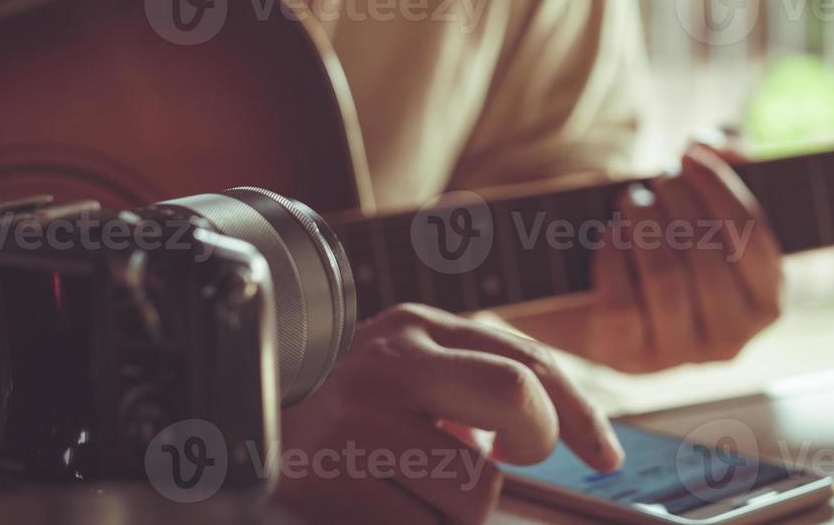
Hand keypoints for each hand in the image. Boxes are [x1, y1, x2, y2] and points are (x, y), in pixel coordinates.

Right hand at [277, 303, 623, 523]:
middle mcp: (392, 361)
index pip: (527, 360)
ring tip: (406, 493)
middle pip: (518, 394)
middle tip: (507, 462)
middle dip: (537, 441)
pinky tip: (379, 509)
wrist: (229, 419)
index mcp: (416, 328)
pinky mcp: (333, 482)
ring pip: (474, 493)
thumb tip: (556, 431)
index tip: (604, 456)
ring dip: (455, 514)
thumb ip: (470, 382)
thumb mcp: (401, 373)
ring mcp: (361, 420)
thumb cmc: (336, 409)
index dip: (580, 415)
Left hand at [525, 140, 782, 372]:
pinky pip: (622, 304)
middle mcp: (731, 340)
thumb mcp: (703, 195)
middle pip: (708, 256)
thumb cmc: (668, 237)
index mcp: (767, 303)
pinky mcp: (627, 359)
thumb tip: (723, 142)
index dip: (720, 188)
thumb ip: (726, 154)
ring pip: (667, 279)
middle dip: (679, 202)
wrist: (599, 293)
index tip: (690, 154)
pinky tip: (610, 233)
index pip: (753, 239)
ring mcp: (679, 356)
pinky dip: (614, 259)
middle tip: (658, 177)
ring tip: (632, 198)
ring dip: (646, 225)